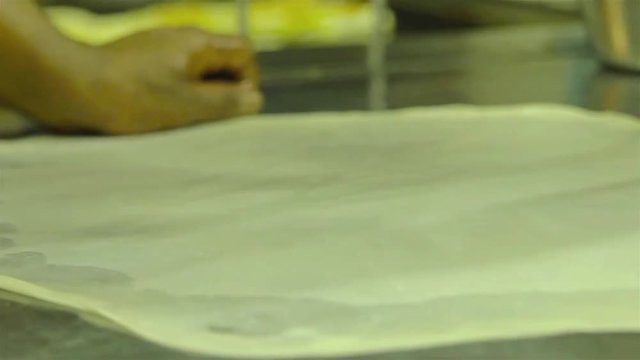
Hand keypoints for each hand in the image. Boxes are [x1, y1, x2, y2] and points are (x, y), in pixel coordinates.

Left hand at [47, 28, 262, 134]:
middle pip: (220, 62)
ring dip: (198, 96)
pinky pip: (171, 75)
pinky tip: (157, 112)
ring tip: (181, 119)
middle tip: (207, 119)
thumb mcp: (188, 106)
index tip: (234, 108)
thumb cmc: (131, 97)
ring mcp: (157, 47)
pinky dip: (174, 94)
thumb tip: (255, 100)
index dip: (248, 81)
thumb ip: (226, 103)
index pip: (243, 53)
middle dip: (222, 91)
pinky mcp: (139, 60)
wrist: (70, 85)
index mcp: (197, 44)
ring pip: (195, 72)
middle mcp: (180, 38)